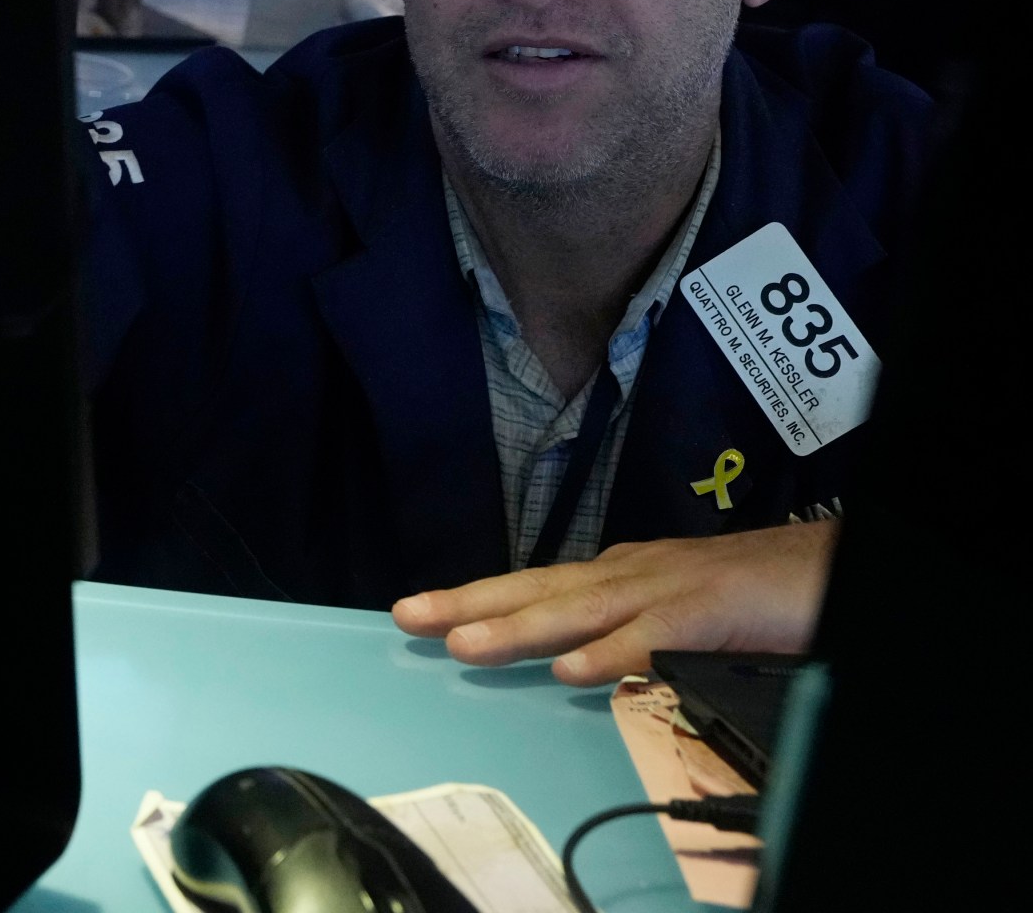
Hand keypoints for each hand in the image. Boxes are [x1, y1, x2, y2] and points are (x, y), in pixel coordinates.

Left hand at [389, 522, 840, 685]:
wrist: (829, 564)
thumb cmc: (755, 592)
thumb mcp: (674, 614)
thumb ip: (625, 636)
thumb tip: (574, 664)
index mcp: (620, 576)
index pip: (535, 588)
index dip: (476, 599)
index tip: (419, 612)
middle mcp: (630, 574)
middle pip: (538, 590)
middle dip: (469, 602)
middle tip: (406, 616)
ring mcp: (667, 589)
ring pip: (580, 610)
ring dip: (519, 628)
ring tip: (462, 644)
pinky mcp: (709, 610)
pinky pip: (652, 637)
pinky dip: (610, 654)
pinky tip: (570, 672)